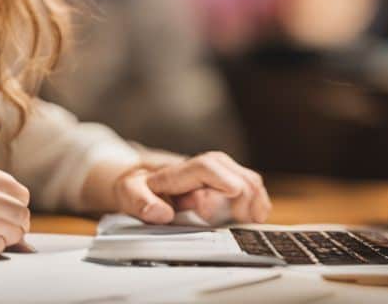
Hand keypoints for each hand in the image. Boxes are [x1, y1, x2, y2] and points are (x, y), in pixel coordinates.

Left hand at [113, 151, 269, 224]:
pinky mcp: (227, 181)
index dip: (222, 180)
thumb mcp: (128, 194)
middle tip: (239, 217)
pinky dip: (259, 200)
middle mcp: (200, 168)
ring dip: (254, 199)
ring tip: (249, 219)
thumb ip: (140, 203)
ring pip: (246, 177)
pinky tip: (256, 215)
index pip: (205, 167)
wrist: (142, 180)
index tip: (234, 193)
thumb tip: (160, 212)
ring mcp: (217, 173)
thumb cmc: (137, 188)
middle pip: (232, 171)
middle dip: (242, 195)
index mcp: (176, 172)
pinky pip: (252, 185)